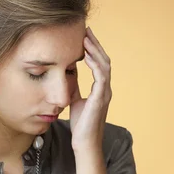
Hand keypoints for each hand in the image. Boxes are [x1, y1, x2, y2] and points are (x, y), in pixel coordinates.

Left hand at [70, 26, 111, 151]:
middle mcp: (105, 89)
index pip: (99, 64)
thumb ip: (74, 88)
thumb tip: (67, 76)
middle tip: (85, 31)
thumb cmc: (81, 125)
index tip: (84, 37)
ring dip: (95, 51)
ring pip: (104, 65)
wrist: (85, 143)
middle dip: (95, 45)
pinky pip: (101, 76)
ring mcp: (104, 93)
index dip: (93, 50)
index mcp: (100, 89)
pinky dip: (95, 64)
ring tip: (86, 38)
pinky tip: (87, 56)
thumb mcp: (76, 101)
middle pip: (104, 60)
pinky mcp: (100, 99)